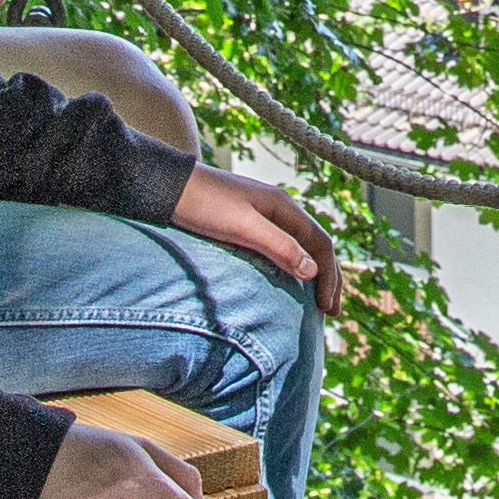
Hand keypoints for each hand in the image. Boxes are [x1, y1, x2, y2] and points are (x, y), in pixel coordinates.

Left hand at [167, 162, 346, 315]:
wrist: (168, 188)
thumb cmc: (203, 205)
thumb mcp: (242, 227)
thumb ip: (279, 246)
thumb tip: (313, 270)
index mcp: (283, 206)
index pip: (320, 243)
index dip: (329, 276)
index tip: (326, 308)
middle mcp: (279, 209)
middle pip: (315, 245)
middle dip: (328, 277)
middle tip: (331, 311)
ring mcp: (263, 216)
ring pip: (299, 246)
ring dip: (312, 273)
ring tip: (316, 300)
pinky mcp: (246, 224)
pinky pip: (281, 247)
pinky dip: (292, 266)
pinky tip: (287, 281)